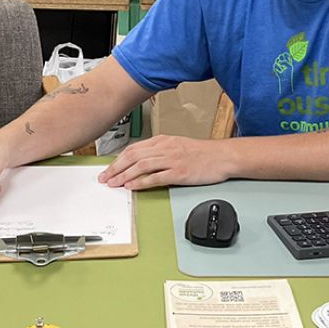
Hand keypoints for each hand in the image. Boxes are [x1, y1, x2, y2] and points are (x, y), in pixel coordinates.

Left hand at [99, 135, 231, 189]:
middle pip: (133, 156)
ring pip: (141, 165)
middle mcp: (165, 148)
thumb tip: (142, 161)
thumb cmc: (202, 153)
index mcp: (163, 141)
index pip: (134, 149)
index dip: (118, 159)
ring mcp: (172, 160)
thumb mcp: (178, 145)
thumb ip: (160, 151)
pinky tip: (132, 186)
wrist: (223, 156)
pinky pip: (155, 177)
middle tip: (105, 178)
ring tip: (114, 184)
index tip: (109, 169)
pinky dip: (141, 182)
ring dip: (124, 175)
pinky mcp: (179, 172)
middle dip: (115, 168)